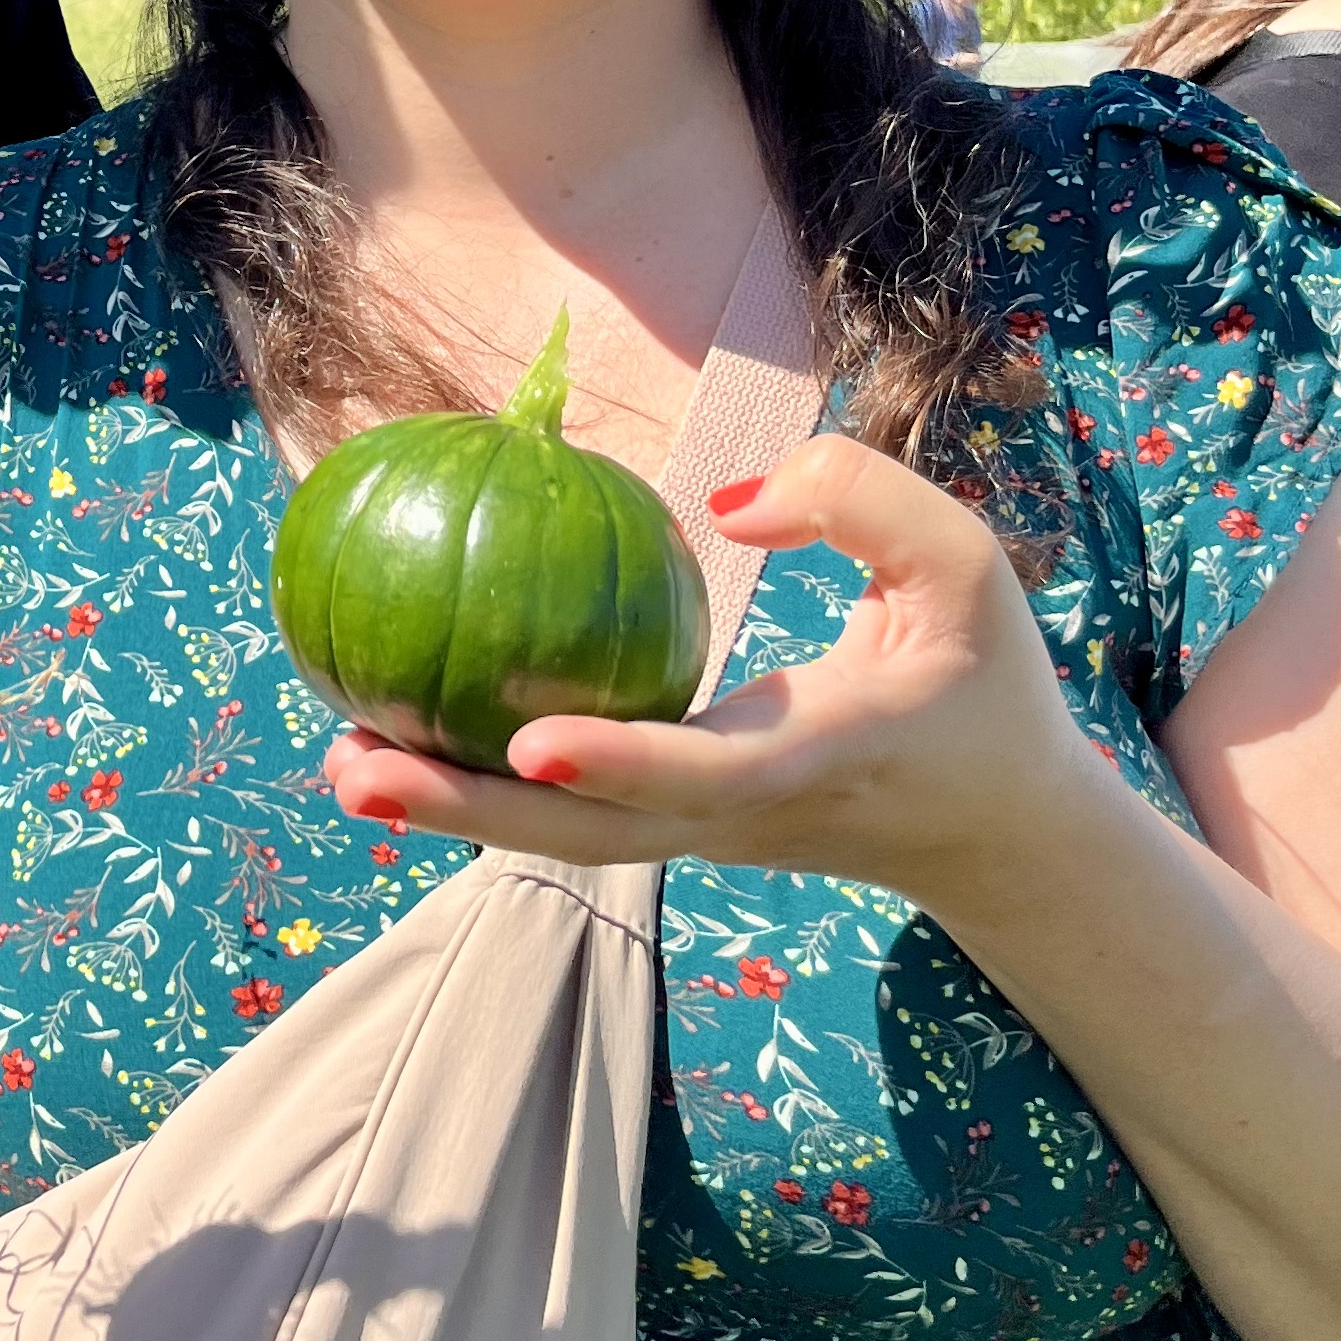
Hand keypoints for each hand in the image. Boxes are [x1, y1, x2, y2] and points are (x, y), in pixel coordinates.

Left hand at [320, 433, 1112, 921]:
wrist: (1000, 828)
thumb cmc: (981, 678)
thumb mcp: (965, 563)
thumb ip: (862, 499)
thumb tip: (729, 501)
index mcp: (815, 756)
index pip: (709, 771)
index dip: (624, 763)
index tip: (529, 746)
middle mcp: (740, 813)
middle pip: (591, 836)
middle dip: (470, 817)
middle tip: (353, 771)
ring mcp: (702, 834)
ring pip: (565, 842)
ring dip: (452, 816)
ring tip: (340, 765)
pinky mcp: (680, 828)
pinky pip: (574, 818)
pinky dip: (483, 794)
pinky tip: (394, 734)